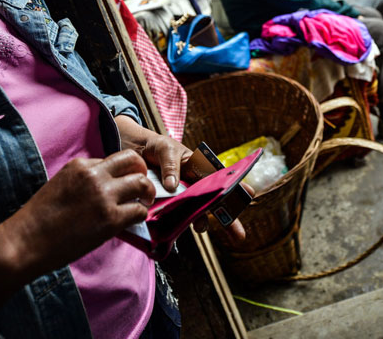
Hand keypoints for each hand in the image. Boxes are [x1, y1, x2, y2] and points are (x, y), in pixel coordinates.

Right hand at [0, 150, 155, 337]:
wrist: (26, 242)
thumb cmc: (38, 219)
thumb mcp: (59, 185)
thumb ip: (83, 181)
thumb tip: (105, 187)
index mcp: (79, 165)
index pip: (112, 159)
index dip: (121, 172)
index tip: (123, 183)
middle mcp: (94, 175)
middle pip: (133, 161)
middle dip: (142, 172)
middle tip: (143, 186)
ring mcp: (104, 196)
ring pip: (142, 184)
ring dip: (147, 193)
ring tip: (144, 202)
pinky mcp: (110, 219)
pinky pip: (139, 211)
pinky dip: (141, 214)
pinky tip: (135, 220)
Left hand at [114, 116, 247, 242]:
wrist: (134, 153)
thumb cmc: (157, 147)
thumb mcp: (165, 149)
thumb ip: (171, 166)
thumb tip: (173, 186)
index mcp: (201, 169)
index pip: (222, 180)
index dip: (236, 189)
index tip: (248, 194)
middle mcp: (196, 186)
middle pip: (215, 204)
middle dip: (229, 220)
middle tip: (239, 236)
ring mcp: (182, 198)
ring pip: (196, 214)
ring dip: (201, 222)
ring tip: (201, 228)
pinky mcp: (167, 207)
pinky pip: (174, 217)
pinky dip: (176, 224)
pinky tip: (174, 230)